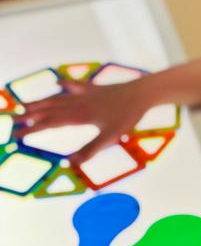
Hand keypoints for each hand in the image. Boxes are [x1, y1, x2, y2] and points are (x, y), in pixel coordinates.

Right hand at [14, 76, 154, 162]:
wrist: (141, 92)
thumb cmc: (127, 115)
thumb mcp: (109, 137)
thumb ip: (90, 150)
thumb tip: (70, 164)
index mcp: (79, 115)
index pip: (50, 123)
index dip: (32, 129)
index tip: (16, 135)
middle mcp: (78, 103)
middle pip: (49, 109)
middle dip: (31, 116)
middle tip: (14, 120)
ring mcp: (85, 94)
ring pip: (58, 98)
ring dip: (41, 102)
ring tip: (26, 105)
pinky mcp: (95, 88)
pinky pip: (75, 86)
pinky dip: (64, 84)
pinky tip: (57, 81)